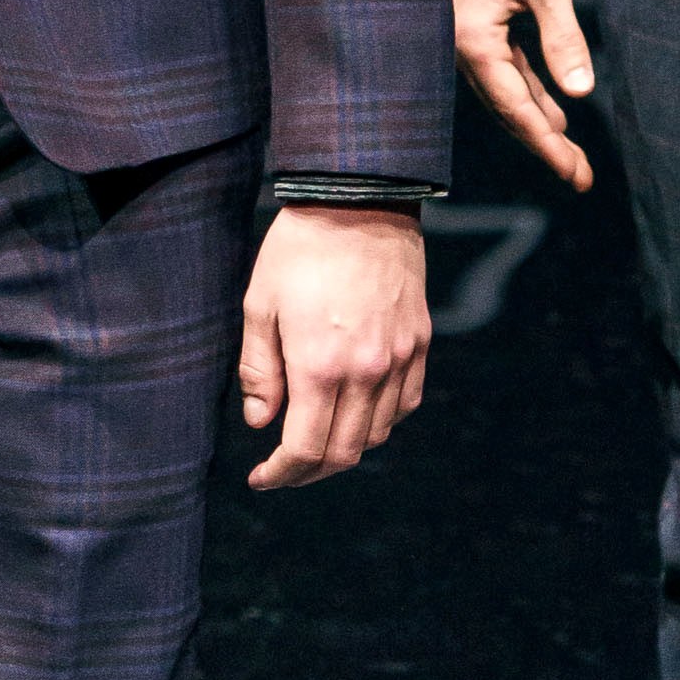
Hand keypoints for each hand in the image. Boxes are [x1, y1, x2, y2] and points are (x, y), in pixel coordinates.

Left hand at [239, 206, 428, 492]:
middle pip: (344, 453)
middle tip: (284, 470)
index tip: (261, 479)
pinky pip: (406, 404)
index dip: (281, 475)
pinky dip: (380, 422)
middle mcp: (366, 372)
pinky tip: (356, 413)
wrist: (361, 201)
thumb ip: (259, 371)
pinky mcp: (420, 344)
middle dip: (309, 473)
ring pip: (378, 434)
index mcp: (320, 366)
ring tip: (316, 440)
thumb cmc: (299, 250)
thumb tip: (262, 424)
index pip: (305, 449)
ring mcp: (399, 359)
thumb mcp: (260, 305)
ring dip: (345, 449)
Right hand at [448, 0, 594, 191]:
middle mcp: (460, 44)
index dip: (548, 146)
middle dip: (544, 142)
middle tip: (580, 176)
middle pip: (506, 108)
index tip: (577, 175)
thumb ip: (562, 38)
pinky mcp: (471, 17)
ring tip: (569, 148)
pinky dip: (524, 87)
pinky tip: (548, 102)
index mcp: (474, 40)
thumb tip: (581, 91)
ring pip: (502, 89)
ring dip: (535, 117)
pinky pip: (499, 65)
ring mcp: (462, 32)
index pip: (516, 108)